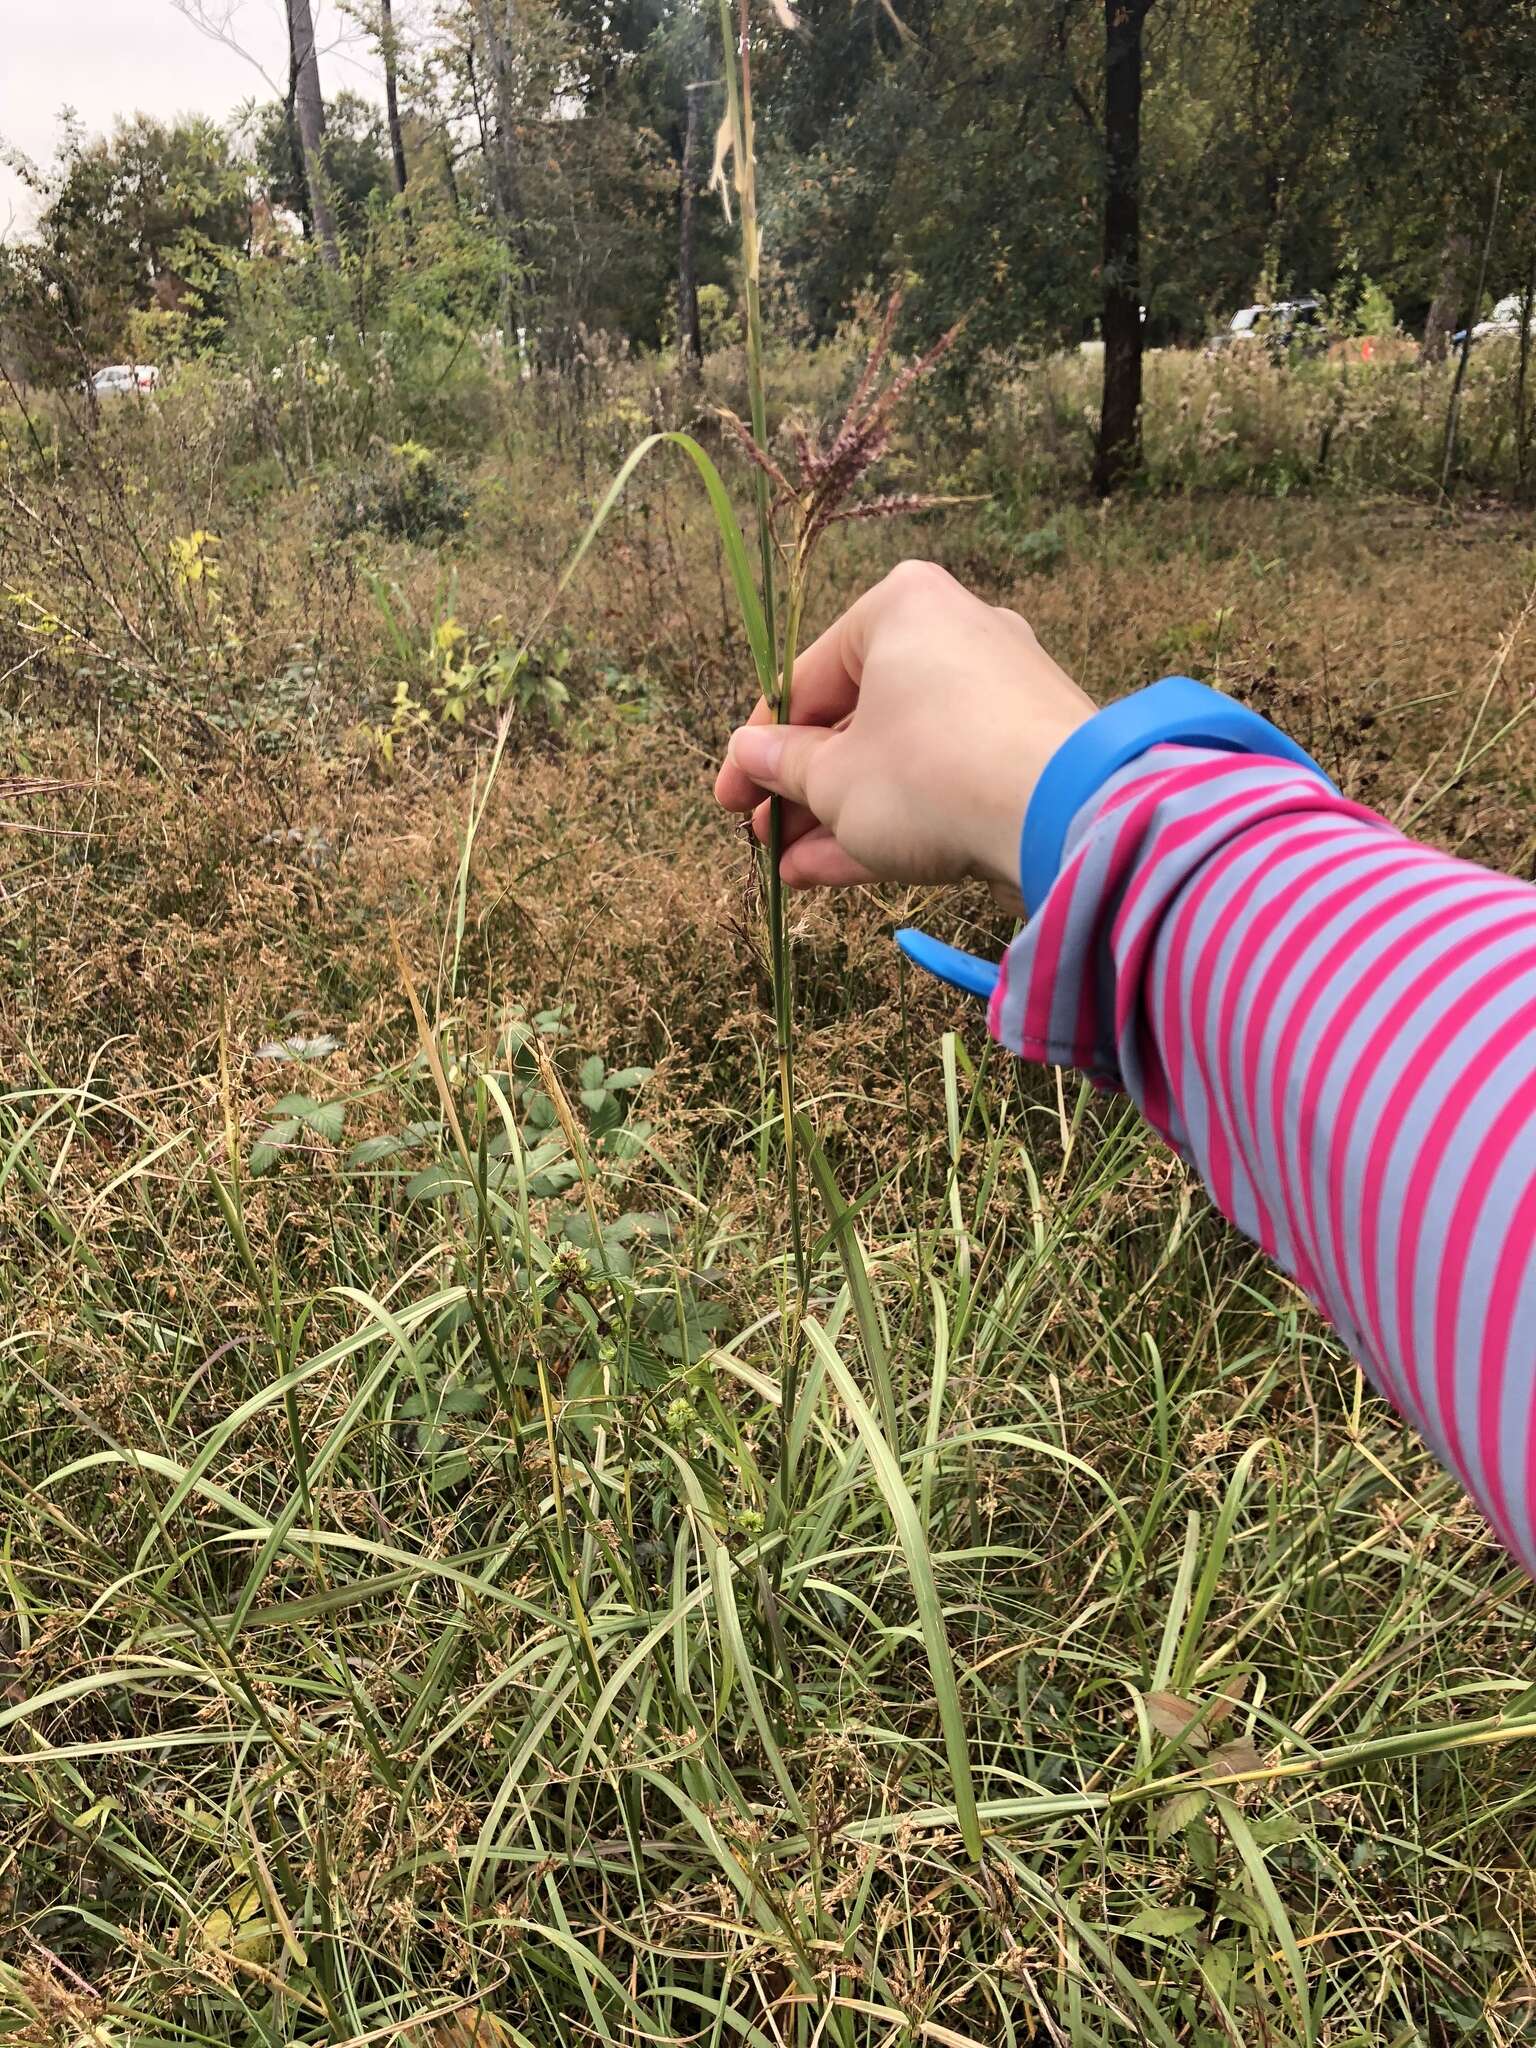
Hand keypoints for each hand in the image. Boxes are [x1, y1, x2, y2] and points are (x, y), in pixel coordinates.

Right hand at [714, 559, 1094, 894]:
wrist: (1063, 815)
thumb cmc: (928, 774)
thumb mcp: (833, 779)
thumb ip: (784, 766)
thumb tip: (747, 756)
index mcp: (900, 609)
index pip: (808, 678)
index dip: (757, 748)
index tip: (730, 798)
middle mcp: (954, 634)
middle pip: (856, 720)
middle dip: (802, 788)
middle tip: (761, 836)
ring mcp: (997, 696)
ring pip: (897, 758)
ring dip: (837, 816)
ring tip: (789, 869)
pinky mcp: (1025, 752)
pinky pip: (941, 780)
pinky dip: (890, 820)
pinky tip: (831, 872)